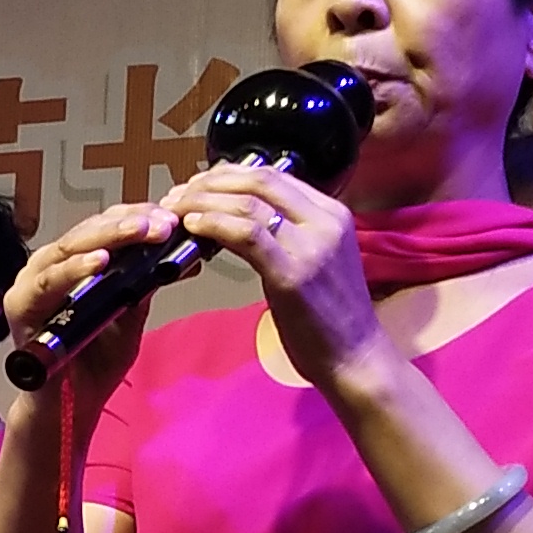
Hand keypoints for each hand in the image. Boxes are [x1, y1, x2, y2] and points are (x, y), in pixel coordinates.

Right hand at [0, 204, 184, 414]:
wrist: (71, 409)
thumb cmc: (94, 362)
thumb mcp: (129, 318)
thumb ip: (142, 286)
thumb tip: (175, 255)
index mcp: (74, 264)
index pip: (106, 226)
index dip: (139, 217)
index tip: (173, 219)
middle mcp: (50, 267)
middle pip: (89, 230)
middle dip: (129, 224)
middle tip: (164, 223)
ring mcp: (31, 284)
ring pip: (68, 247)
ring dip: (107, 237)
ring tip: (140, 231)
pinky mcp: (20, 308)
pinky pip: (48, 283)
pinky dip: (74, 269)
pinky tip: (101, 261)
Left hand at [163, 160, 380, 386]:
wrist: (356, 358)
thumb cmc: (330, 317)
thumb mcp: (313, 259)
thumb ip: (287, 233)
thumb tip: (239, 216)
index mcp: (332, 213)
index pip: (274, 175)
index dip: (229, 173)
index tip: (199, 183)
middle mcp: (325, 221)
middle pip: (259, 180)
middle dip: (211, 182)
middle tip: (179, 194)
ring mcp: (311, 246)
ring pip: (248, 203)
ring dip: (204, 201)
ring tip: (177, 209)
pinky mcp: (293, 274)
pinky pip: (246, 235)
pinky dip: (214, 224)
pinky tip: (194, 227)